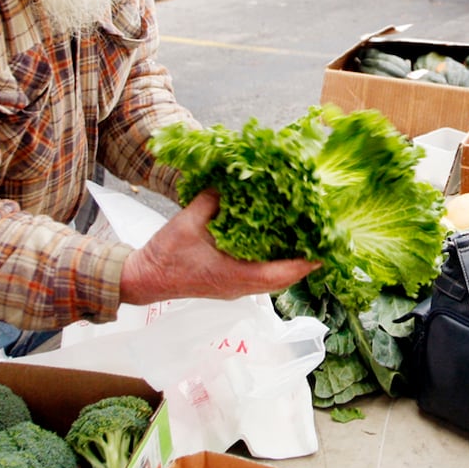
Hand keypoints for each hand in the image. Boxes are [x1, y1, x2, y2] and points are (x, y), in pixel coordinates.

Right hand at [118, 190, 318, 303]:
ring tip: (305, 242)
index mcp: (234, 275)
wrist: (144, 279)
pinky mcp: (227, 284)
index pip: (279, 274)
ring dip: (289, 265)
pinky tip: (276, 246)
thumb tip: (233, 179)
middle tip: (321, 241)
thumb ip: (212, 199)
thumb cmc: (165, 254)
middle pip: (282, 281)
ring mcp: (234, 288)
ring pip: (272, 281)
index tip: (324, 251)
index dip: (304, 264)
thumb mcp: (188, 221)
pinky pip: (259, 278)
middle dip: (303, 263)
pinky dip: (273, 265)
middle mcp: (239, 286)